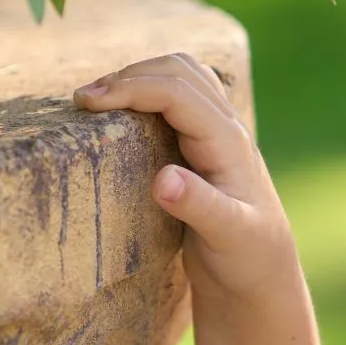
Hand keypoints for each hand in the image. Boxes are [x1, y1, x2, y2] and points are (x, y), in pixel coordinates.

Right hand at [73, 52, 298, 308]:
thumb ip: (199, 206)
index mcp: (229, 143)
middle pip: (179, 71)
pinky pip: (178, 98)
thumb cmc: (248, 258)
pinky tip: (120, 111)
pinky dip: (147, 91)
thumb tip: (163, 178)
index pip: (178, 93)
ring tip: (96, 101)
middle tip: (82, 101)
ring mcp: (217, 133)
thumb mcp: (229, 237)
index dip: (131, 88)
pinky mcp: (205, 144)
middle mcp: (226, 129)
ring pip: (181, 77)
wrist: (263, 273)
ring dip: (138, 77)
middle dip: (129, 76)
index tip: (86, 102)